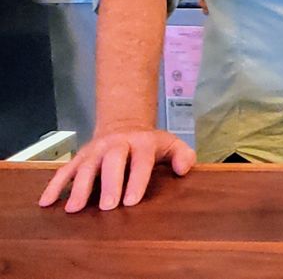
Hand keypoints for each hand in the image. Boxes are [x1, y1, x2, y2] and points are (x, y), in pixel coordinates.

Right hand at [38, 128, 195, 212]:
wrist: (124, 124)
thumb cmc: (150, 143)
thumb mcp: (171, 144)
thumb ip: (183, 155)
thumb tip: (184, 169)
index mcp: (141, 143)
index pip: (140, 161)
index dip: (136, 180)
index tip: (132, 201)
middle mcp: (116, 144)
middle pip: (111, 162)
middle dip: (109, 184)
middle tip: (108, 207)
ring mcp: (95, 150)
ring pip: (86, 167)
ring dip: (79, 187)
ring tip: (74, 209)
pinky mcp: (80, 157)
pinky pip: (65, 170)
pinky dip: (54, 185)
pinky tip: (46, 202)